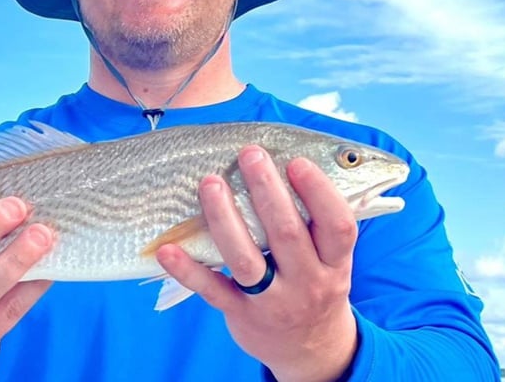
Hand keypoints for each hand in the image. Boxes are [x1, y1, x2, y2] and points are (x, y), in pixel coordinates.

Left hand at [156, 146, 358, 381]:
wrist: (309, 349)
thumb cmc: (316, 284)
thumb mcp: (332, 259)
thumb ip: (318, 222)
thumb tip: (289, 161)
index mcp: (334, 264)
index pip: (337, 226)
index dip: (319, 192)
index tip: (297, 162)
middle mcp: (307, 284)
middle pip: (287, 235)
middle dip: (267, 191)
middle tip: (250, 155)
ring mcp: (272, 302)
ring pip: (245, 259)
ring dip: (225, 219)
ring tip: (210, 183)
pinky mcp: (241, 315)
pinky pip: (212, 290)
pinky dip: (188, 270)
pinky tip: (168, 249)